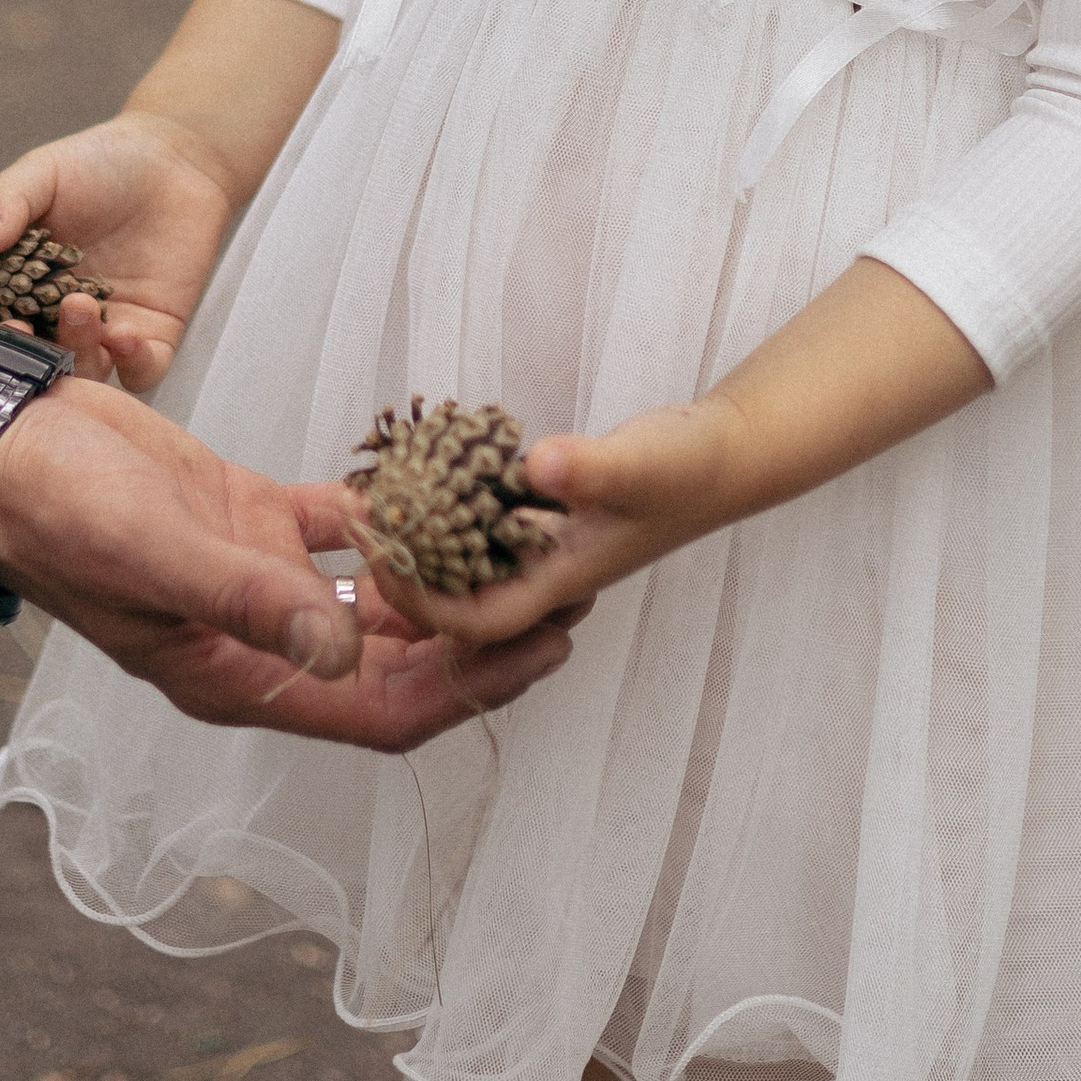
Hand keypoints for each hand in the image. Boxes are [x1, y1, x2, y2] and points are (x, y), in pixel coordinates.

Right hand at [0, 115, 236, 390]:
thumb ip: (7, 200)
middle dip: (15, 351)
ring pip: (78, 373)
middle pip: (21, 357)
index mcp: (14, 280)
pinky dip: (131, 364)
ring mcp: (101, 330)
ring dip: (74, 352)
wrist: (174, 159)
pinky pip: (139, 372)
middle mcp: (52, 316)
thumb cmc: (99, 163)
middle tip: (20, 326)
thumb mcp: (44, 172)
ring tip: (80, 306)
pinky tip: (125, 336)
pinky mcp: (151, 334)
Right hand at [0, 376, 578, 746]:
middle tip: (571, 589)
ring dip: (449, 575)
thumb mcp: (156, 556)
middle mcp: (258, 639)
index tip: (547, 650)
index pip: (380, 714)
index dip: (469, 690)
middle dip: (483, 637)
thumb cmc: (58, 513)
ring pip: (379, 596)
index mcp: (236, 676)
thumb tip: (346, 659)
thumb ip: (249, 601)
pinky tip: (452, 476)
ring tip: (528, 538)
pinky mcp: (251, 517)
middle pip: (398, 662)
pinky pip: (342, 527)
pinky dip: (395, 507)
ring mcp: (258, 578)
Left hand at [357, 398, 751, 648]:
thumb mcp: (639, 462)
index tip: (379, 551)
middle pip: (455, 608)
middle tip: (359, 524)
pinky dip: (448, 516)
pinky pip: (478, 536)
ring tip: (376, 503)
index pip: (473, 622)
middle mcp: (542, 578)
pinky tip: (419, 479)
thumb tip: (538, 466)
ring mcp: (539, 554)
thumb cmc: (686, 468)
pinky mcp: (538, 525)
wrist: (721, 457)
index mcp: (559, 582)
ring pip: (463, 572)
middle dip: (404, 577)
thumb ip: (591, 467)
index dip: (420, 600)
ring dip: (421, 547)